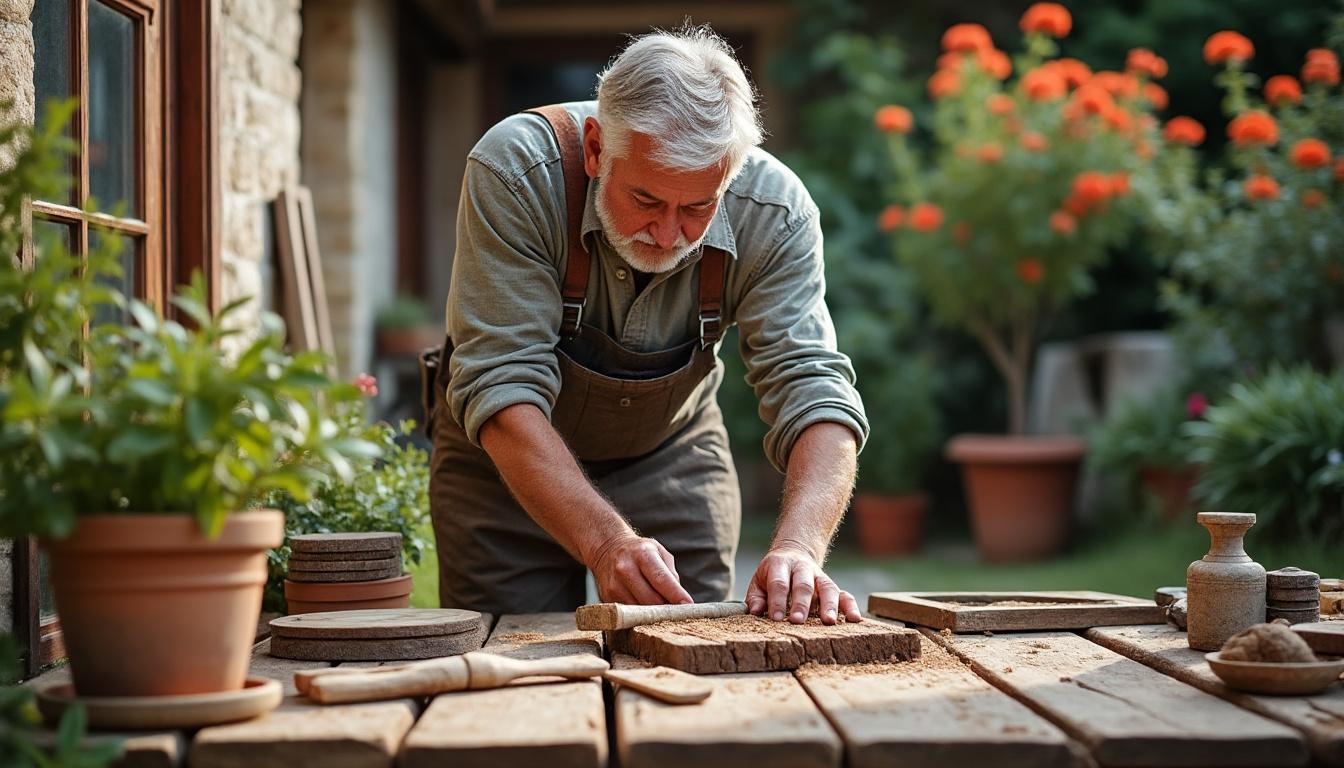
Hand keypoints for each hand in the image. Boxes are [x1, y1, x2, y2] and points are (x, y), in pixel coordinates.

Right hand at [588, 533, 692, 605]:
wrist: (608, 548)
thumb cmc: (640, 552)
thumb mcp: (659, 552)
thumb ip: (670, 574)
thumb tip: (678, 599)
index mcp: (642, 554)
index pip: (661, 579)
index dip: (675, 594)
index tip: (688, 605)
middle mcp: (625, 569)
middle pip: (651, 600)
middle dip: (666, 607)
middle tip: (676, 609)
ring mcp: (614, 584)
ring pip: (640, 610)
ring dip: (653, 613)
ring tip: (659, 606)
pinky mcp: (607, 597)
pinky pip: (629, 613)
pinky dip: (640, 613)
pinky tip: (643, 605)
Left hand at [745, 543, 860, 624]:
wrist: (793, 553)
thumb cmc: (772, 575)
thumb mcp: (758, 581)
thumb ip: (756, 597)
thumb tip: (756, 612)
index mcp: (780, 565)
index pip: (779, 583)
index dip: (777, 601)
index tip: (776, 619)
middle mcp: (802, 569)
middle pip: (803, 585)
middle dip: (801, 604)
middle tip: (798, 621)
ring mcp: (819, 577)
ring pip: (827, 588)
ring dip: (829, 605)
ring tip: (829, 622)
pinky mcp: (832, 587)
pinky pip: (844, 594)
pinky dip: (850, 606)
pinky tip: (854, 619)